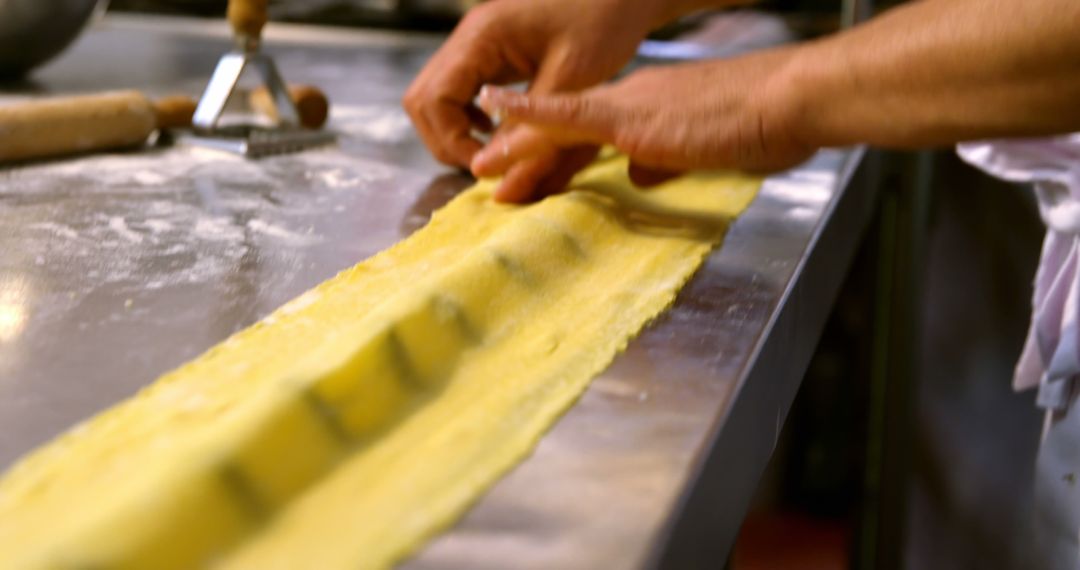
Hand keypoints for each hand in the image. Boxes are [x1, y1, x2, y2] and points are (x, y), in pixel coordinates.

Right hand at [403, 0, 695, 200]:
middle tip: (486, 166)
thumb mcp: (570, 80)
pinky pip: (459, 92)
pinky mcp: (490, 53)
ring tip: (493, 153)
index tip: (486, 167)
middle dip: (447, 141)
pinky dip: (468, 118)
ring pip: (435, 98)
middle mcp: (468, 38)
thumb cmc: (603, 23)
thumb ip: (529, 124)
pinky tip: (499, 130)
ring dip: (454, 131)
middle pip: (423, 100)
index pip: (434, 99)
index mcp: (482, 38)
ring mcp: (476, 45)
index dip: (452, 141)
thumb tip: (494, 170)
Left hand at [472, 49, 815, 201]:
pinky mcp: (634, 120)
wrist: (789, 102)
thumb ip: (666, 161)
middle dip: (527, 151)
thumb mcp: (706, 151)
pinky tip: (501, 112)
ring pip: (560, 125)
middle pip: (567, 127)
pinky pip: (571, 116)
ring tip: (481, 168)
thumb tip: (636, 174)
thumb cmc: (766, 127)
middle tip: (490, 171)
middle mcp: (634, 100)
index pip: (594, 129)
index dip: (559, 147)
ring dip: (519, 147)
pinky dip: (532, 116)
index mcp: (651, 108)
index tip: (534, 166)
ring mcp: (631, 107)